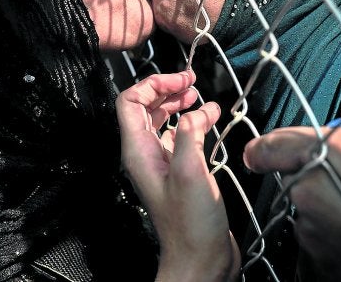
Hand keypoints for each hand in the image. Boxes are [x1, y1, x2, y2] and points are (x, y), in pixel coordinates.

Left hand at [116, 70, 239, 281]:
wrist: (201, 261)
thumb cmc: (191, 227)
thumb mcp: (190, 172)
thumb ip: (189, 135)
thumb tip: (195, 112)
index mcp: (138, 152)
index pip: (129, 102)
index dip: (152, 84)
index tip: (178, 79)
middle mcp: (146, 154)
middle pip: (145, 107)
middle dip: (166, 88)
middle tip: (189, 80)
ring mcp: (162, 161)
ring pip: (163, 119)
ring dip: (179, 103)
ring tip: (197, 94)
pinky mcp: (179, 169)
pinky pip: (181, 135)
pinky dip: (194, 121)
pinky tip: (210, 117)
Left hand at [243, 123, 340, 280]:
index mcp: (321, 153)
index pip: (270, 148)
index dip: (264, 151)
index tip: (260, 155)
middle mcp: (307, 192)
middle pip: (293, 180)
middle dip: (311, 178)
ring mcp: (313, 230)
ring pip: (306, 212)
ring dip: (324, 209)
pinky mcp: (324, 262)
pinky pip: (318, 242)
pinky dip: (333, 236)